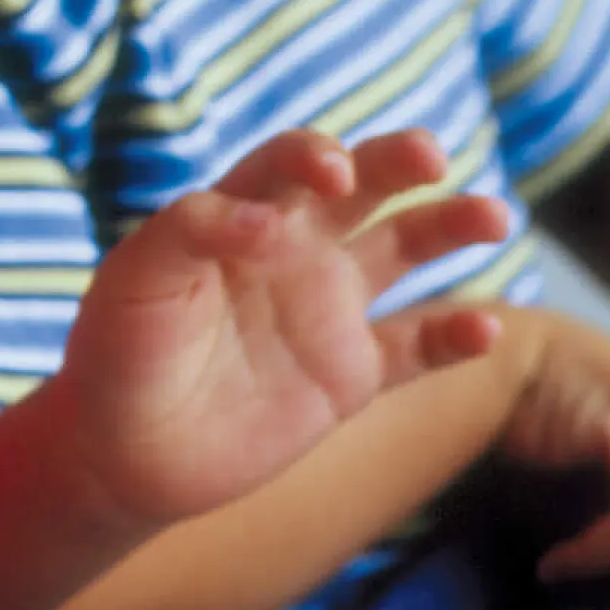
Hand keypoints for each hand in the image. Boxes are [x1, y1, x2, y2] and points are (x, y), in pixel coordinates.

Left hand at [53, 130, 509, 530]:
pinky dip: (457, 338)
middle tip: (427, 158)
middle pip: (363, 186)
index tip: (329, 176)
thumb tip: (269, 221)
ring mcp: (327, 310)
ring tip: (492, 217)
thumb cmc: (116, 351)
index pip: (288, 162)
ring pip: (406, 250)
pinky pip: (418, 348)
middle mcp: (292, 250)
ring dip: (450, 226)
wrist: (120, 453)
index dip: (312, 156)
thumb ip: (193, 232)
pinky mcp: (350, 376)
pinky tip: (487, 332)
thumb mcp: (134, 279)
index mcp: (238, 215)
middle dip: (397, 162)